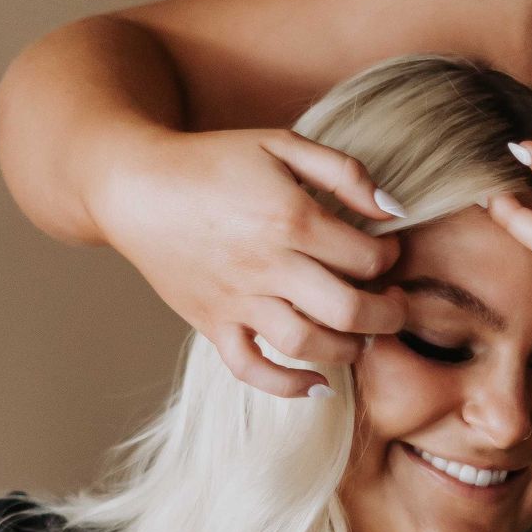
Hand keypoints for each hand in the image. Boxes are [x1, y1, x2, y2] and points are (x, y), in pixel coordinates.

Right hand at [94, 125, 407, 394]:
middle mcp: (267, 265)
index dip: (391, 257)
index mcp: (291, 218)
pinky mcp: (212, 323)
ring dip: (350, 350)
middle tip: (396, 305)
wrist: (136, 186)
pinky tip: (319, 385)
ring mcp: (238, 300)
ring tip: (363, 337)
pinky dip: (289, 386)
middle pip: (350, 310)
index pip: (367, 258)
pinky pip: (252, 370)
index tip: (389, 252)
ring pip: (308, 344)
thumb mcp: (281, 144)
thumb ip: (344, 171)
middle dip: (389, 314)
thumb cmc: (213, 161)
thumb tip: (394, 210)